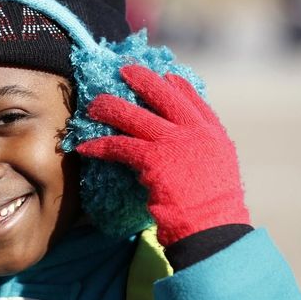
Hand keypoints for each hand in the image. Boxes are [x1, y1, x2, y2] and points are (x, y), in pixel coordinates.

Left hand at [76, 65, 248, 245]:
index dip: (176, 86)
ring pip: (136, 116)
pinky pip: (120, 145)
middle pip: (166, 96)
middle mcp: (198, 133)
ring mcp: (177, 143)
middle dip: (143, 80)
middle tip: (125, 69)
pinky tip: (84, 147)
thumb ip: (200, 156)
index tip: (164, 75)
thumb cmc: (212, 212)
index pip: (194, 101)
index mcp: (214, 136)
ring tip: (92, 104)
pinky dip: (100, 146)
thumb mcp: (216, 175)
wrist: (213, 230)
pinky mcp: (155, 159)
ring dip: (111, 108)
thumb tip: (182, 151)